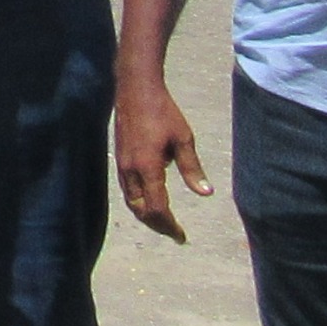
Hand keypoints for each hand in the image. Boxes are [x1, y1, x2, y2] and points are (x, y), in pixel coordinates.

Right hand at [115, 75, 212, 242]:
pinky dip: (140, 201)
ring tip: (164, 220)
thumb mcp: (183, 139)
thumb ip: (192, 168)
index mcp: (148, 168)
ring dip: (147, 214)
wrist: (135, 89)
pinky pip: (128, 189)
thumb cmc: (163, 111)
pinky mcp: (120, 158)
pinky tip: (152, 197)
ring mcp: (122, 165)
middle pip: (141, 211)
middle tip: (175, 232)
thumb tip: (206, 193)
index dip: (169, 226)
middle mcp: (131, 170)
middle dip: (158, 225)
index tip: (181, 236)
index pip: (157, 208)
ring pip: (132, 202)